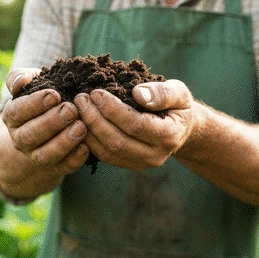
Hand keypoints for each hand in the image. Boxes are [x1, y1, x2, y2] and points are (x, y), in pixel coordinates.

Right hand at [2, 68, 88, 175]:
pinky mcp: (55, 166)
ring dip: (63, 142)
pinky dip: (74, 159)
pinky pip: (63, 167)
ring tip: (81, 127)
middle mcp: (21, 138)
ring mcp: (36, 155)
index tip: (55, 96)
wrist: (52, 120)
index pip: (17, 112)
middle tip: (71, 110)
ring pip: (45, 155)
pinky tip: (86, 146)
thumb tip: (21, 82)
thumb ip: (20, 78)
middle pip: (30, 135)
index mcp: (12, 116)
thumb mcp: (32, 82)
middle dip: (52, 122)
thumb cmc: (43, 96)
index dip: (35, 104)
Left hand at [74, 79, 195, 170]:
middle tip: (81, 99)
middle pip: (117, 141)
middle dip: (94, 119)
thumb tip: (139, 95)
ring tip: (78, 108)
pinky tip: (81, 123)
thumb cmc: (177, 106)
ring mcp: (141, 163)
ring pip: (108, 152)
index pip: (135, 125)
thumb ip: (162, 93)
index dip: (112, 109)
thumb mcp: (178, 93)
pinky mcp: (129, 164)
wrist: (181, 128)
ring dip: (89, 130)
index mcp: (169, 135)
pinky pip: (105, 156)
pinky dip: (90, 140)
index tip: (96, 93)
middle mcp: (155, 155)